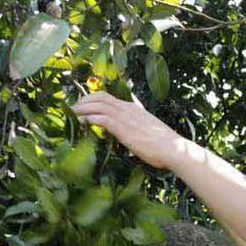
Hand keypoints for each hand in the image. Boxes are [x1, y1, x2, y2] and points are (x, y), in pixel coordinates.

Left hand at [72, 93, 190, 171]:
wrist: (172, 148)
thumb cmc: (163, 144)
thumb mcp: (147, 130)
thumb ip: (135, 128)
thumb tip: (130, 133)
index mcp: (133, 108)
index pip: (109, 97)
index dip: (93, 98)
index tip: (83, 104)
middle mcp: (128, 109)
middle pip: (100, 97)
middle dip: (84, 100)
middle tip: (73, 108)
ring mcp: (125, 117)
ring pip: (98, 105)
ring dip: (83, 108)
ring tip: (73, 114)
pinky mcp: (123, 128)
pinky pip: (102, 119)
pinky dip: (89, 118)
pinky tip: (82, 122)